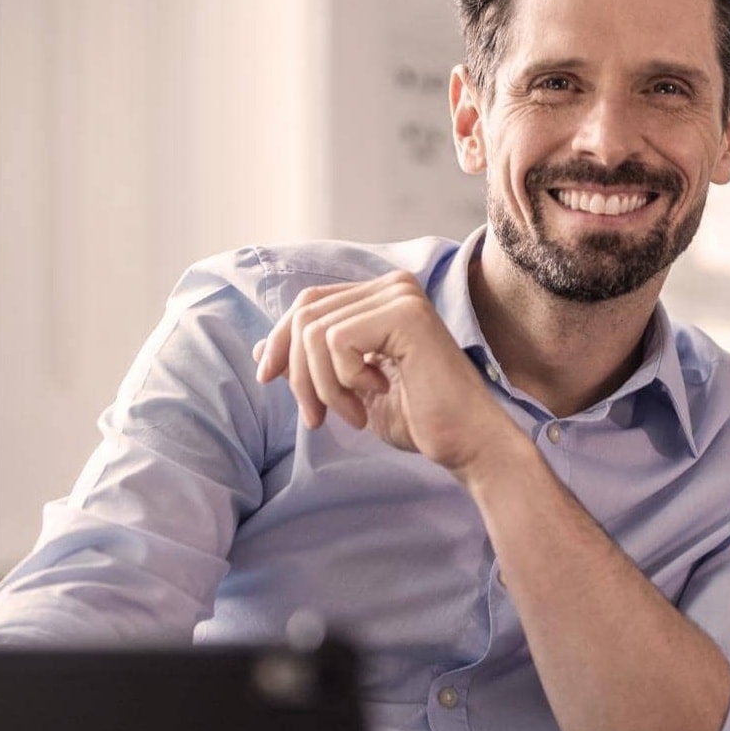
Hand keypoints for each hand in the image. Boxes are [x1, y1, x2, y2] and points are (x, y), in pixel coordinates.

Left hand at [252, 272, 519, 473]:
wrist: (467, 445)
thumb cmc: (419, 419)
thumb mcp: (350, 389)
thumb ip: (313, 362)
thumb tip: (262, 347)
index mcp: (382, 296)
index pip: (308, 303)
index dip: (281, 341)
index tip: (269, 380)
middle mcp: (393, 285)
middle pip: (305, 313)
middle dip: (298, 371)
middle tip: (317, 417)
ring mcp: (401, 295)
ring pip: (315, 331)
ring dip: (323, 385)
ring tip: (353, 414)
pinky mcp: (405, 314)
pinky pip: (336, 341)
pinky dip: (343, 380)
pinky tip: (376, 396)